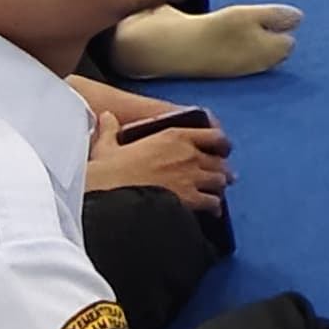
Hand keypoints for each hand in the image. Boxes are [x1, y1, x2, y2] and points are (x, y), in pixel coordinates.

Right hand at [85, 99, 230, 207]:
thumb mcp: (107, 146)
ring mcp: (192, 177)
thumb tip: (106, 116)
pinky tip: (211, 211)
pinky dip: (214, 206)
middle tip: (221, 176)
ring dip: (218, 187)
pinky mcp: (190, 199)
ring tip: (216, 192)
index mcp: (174, 136)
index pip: (214, 135)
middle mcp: (189, 154)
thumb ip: (110, 130)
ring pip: (219, 181)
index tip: (222, 149)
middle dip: (221, 170)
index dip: (222, 144)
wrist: (109, 195)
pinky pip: (213, 202)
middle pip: (219, 162)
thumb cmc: (108, 171)